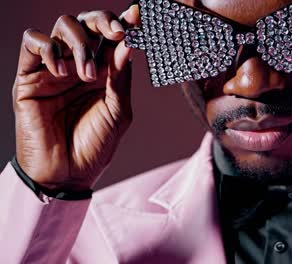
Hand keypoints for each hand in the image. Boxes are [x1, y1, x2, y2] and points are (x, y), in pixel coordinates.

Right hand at [13, 5, 139, 190]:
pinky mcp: (30, 76)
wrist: (66, 173)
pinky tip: (63, 73)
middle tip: (115, 32)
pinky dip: (49, 48)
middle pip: (88, 22)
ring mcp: (55, 68)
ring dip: (80, 43)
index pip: (112, 37)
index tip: (138, 16)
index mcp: (105, 71)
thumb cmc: (95, 145)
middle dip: (103, 21)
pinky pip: (33, 43)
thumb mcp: (118, 111)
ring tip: (88, 74)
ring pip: (63, 26)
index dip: (125, 23)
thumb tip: (128, 42)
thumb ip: (121, 77)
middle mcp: (81, 64)